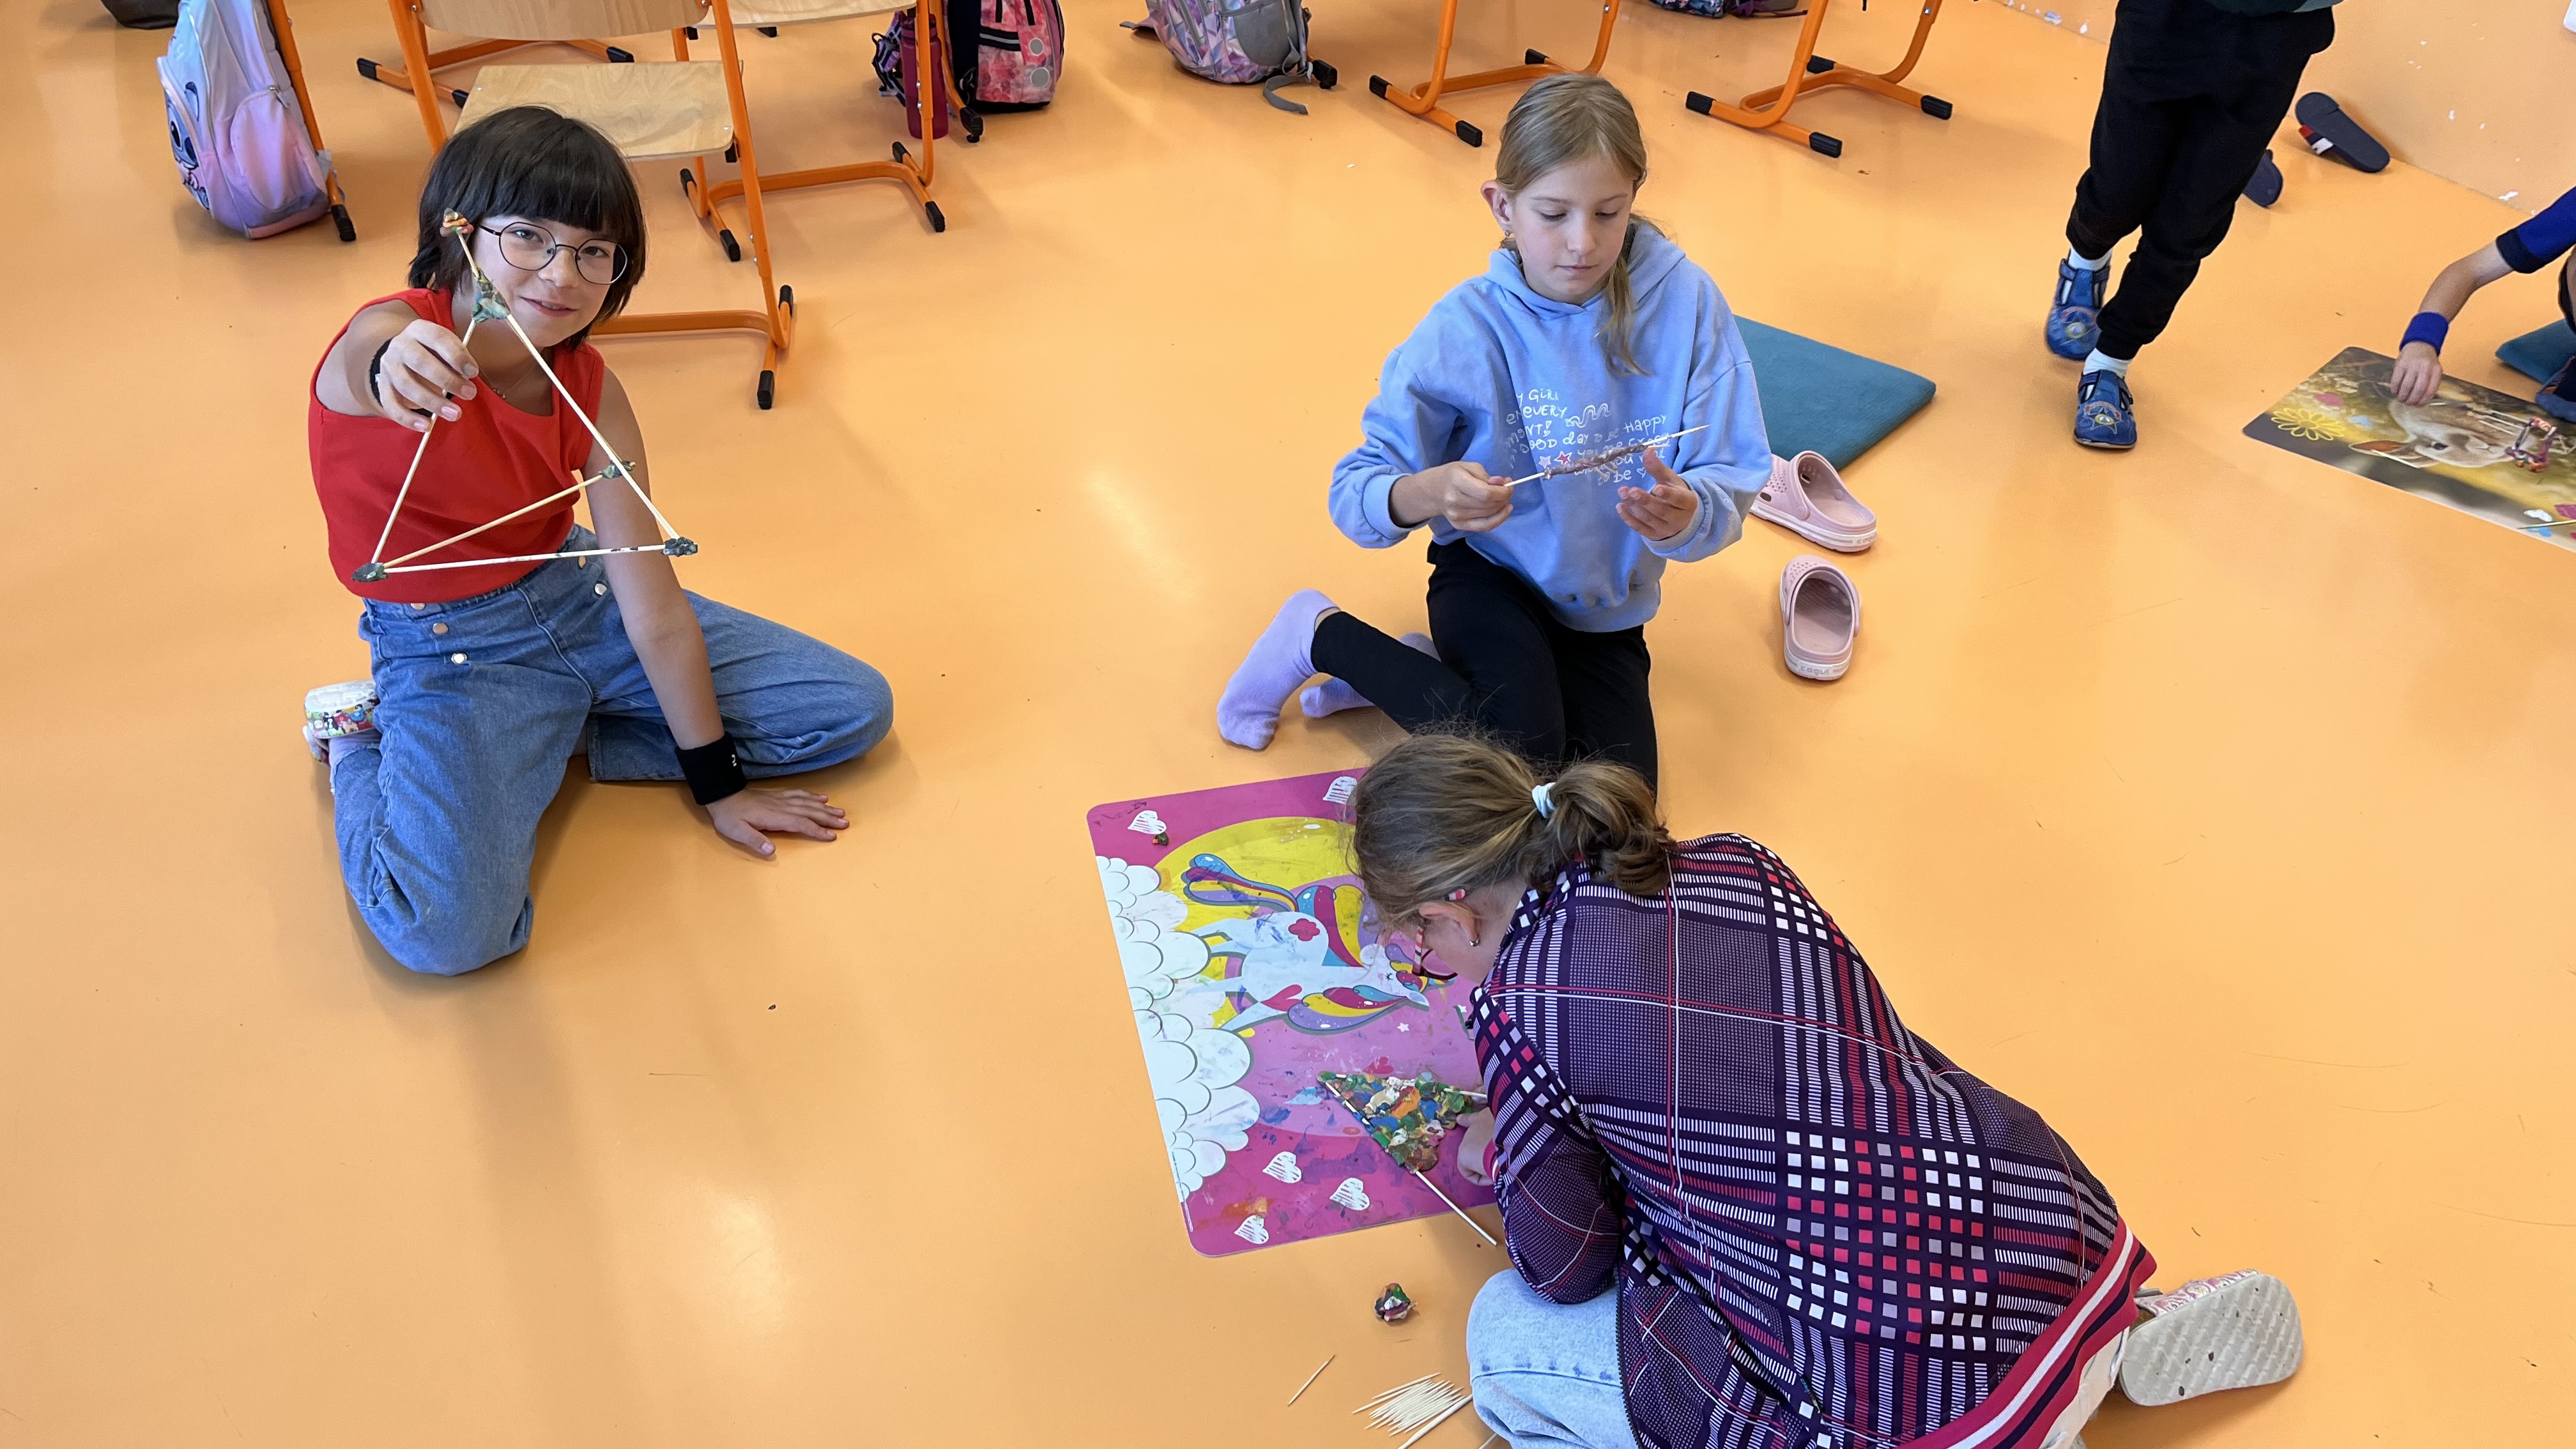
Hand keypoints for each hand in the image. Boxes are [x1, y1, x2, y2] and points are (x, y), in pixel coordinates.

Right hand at [374, 319, 479, 431]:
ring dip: (433, 402)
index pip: (437, 338)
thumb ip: (456, 358)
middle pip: (420, 362)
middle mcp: (400, 346)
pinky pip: (392, 405)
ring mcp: (389, 367)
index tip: (473, 372)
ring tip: (455, 414)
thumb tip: (467, 376)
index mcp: (419, 330)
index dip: (456, 356)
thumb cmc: (434, 354)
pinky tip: (426, 426)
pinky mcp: (382, 387)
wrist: (402, 356)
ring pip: (407, 385)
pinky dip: (408, 418)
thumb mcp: (446, 348)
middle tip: (470, 394)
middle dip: (447, 380)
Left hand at [705, 787, 847, 856]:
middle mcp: (782, 807)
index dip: (817, 830)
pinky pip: (799, 794)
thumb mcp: (737, 832)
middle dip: (829, 818)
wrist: (722, 795)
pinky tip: (822, 797)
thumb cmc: (729, 817)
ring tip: (841, 812)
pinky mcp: (778, 795)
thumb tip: (772, 852)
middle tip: (846, 823)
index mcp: (775, 817)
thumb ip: (755, 841)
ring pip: (808, 802)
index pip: (801, 824)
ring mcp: (781, 799)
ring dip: (825, 807)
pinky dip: (812, 795)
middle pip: (810, 812)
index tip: (832, 836)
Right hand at [1391, 461, 1513, 532]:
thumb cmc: (1452, 476)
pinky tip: (1505, 511)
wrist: (1432, 491)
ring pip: (1489, 514)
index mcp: (1456, 482)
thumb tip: (1502, 484)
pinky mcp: (1459, 525)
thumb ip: (1486, 475)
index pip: (1486, 493)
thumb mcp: (1468, 467)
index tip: (1509, 485)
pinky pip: (1484, 526)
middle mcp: (1455, 501)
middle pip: (1489, 505)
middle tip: (1507, 490)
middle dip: (1504, 497)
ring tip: (1503, 498)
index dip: (1502, 491)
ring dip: (1502, 506)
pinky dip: (1498, 519)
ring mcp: (1456, 516)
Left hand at [1615, 449, 1699, 541]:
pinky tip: (1620, 507)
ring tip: (1623, 493)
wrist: (1680, 517)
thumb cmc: (1675, 494)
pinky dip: (1629, 518)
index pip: (1679, 500)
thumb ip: (1658, 468)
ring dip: (1634, 507)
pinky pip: (1640, 528)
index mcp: (1687, 503)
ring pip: (1649, 520)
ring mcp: (1666, 530)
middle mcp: (1679, 519)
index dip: (1668, 495)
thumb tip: (1647, 451)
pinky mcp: (1654, 535)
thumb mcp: (1670, 480)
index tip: (1657, 488)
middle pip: (1661, 511)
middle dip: (1645, 501)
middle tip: (1632, 491)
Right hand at [2390, 342, 2443, 406]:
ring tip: (2401, 399)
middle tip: (2408, 403)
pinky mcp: (2400, 364)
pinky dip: (2395, 389)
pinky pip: (2396, 381)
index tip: (2418, 405)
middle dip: (2412, 400)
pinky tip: (2395, 391)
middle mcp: (2425, 367)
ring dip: (2402, 397)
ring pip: (2406, 387)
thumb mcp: (2434, 370)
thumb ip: (2431, 384)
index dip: (2423, 401)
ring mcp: (2412, 365)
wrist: (2419, 344)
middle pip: (2418, 390)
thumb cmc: (2427, 361)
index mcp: (2436, 370)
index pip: (2430, 391)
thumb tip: (2421, 401)